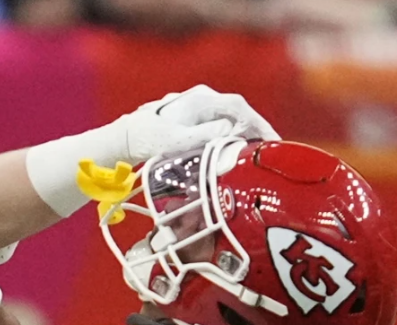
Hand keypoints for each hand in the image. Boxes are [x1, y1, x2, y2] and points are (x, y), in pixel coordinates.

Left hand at [114, 85, 279, 162]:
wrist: (125, 137)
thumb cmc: (147, 139)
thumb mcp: (176, 141)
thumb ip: (204, 135)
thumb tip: (231, 130)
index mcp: (201, 99)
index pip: (239, 107)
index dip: (258, 123)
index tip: (271, 140)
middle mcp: (203, 99)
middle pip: (239, 112)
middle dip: (256, 130)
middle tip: (269, 151)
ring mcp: (200, 107)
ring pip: (231, 119)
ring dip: (245, 135)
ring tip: (257, 154)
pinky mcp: (196, 118)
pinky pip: (221, 125)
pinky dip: (232, 137)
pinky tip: (237, 151)